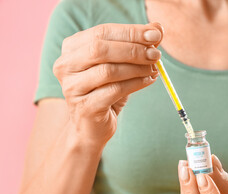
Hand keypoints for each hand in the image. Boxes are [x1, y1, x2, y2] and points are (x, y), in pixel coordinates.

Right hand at [53, 23, 162, 144]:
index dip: (131, 32)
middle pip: (100, 49)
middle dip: (133, 50)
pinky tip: (148, 81)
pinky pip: (114, 91)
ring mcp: (72, 87)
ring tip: (154, 69)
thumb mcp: (120, 65)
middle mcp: (66, 65)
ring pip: (108, 71)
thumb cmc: (106, 91)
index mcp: (72, 48)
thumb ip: (136, 45)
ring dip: (136, 68)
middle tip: (156, 54)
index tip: (156, 34)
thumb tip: (158, 28)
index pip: (102, 32)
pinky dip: (136, 84)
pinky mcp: (84, 107)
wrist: (92, 127)